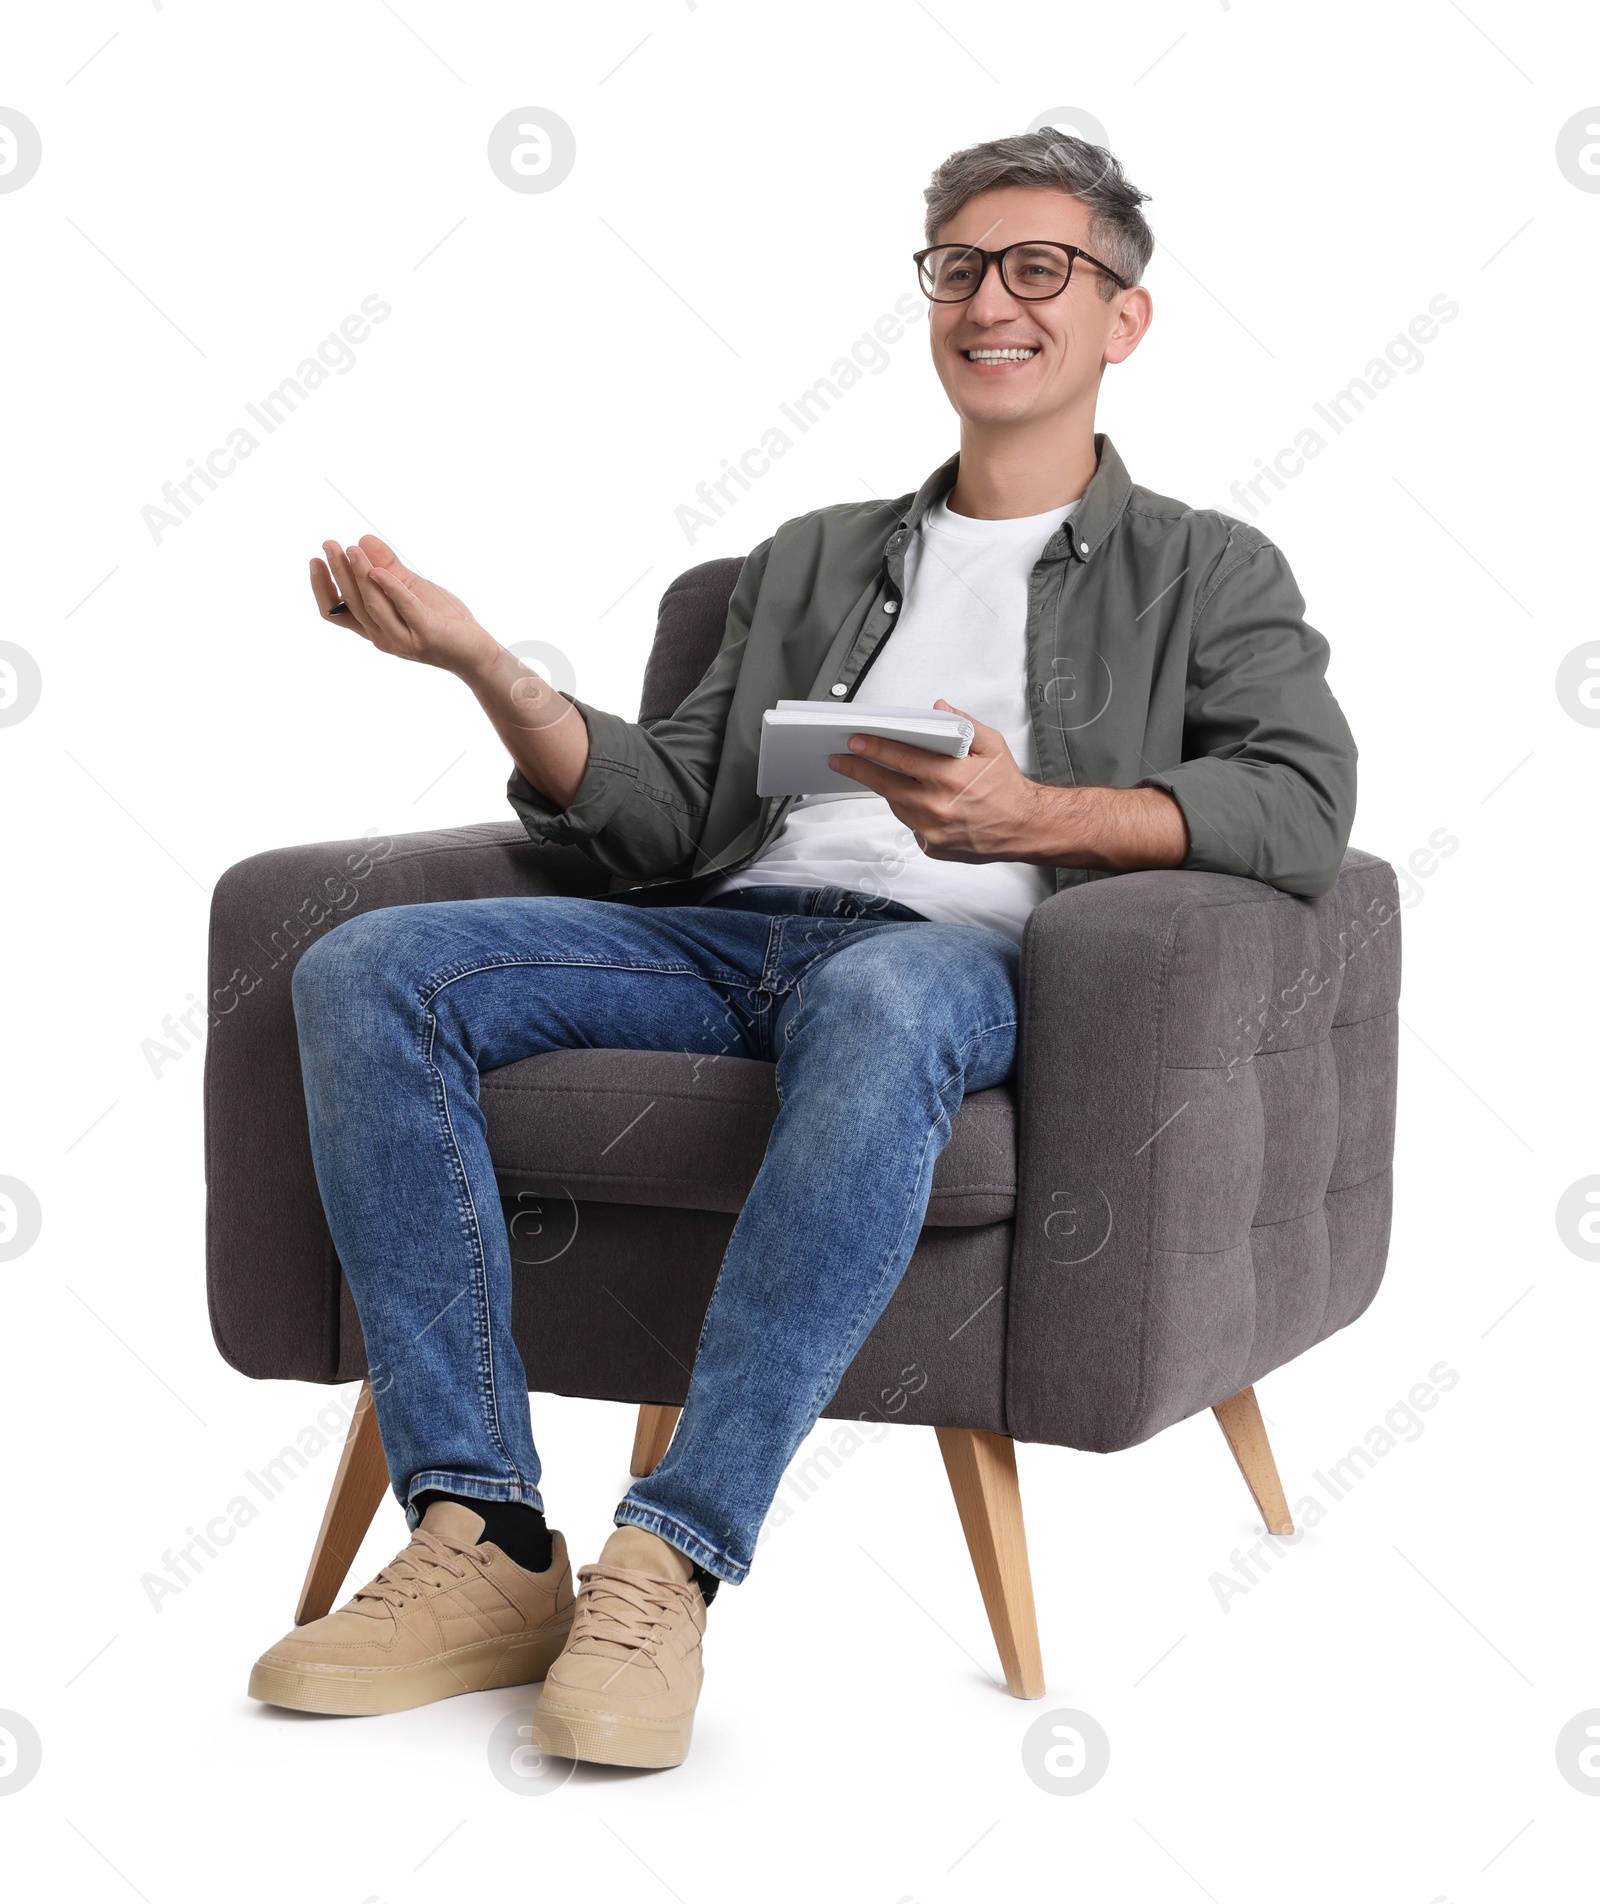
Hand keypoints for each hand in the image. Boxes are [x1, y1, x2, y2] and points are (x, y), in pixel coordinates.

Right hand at [310, 535, 498, 676]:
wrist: (476, 651)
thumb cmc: (443, 620)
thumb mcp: (411, 589)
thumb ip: (389, 568)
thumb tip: (363, 540)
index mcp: (374, 627)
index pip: (337, 612)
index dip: (322, 588)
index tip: (315, 560)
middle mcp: (383, 637)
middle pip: (352, 604)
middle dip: (338, 573)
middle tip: (329, 545)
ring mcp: (403, 639)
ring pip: (373, 606)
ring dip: (360, 576)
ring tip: (352, 549)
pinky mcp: (426, 635)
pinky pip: (405, 608)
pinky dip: (391, 589)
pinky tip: (379, 571)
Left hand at [825, 699, 1042, 860]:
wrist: (1026, 827)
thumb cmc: (1008, 787)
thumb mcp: (992, 745)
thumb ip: (963, 723)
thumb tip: (938, 708)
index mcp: (951, 776)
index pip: (901, 758)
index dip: (874, 748)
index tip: (855, 741)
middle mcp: (938, 806)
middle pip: (886, 785)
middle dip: (859, 769)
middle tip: (840, 759)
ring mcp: (933, 830)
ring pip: (896, 805)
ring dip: (886, 789)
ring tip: (876, 774)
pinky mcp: (933, 847)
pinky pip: (910, 824)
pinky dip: (909, 810)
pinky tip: (913, 799)